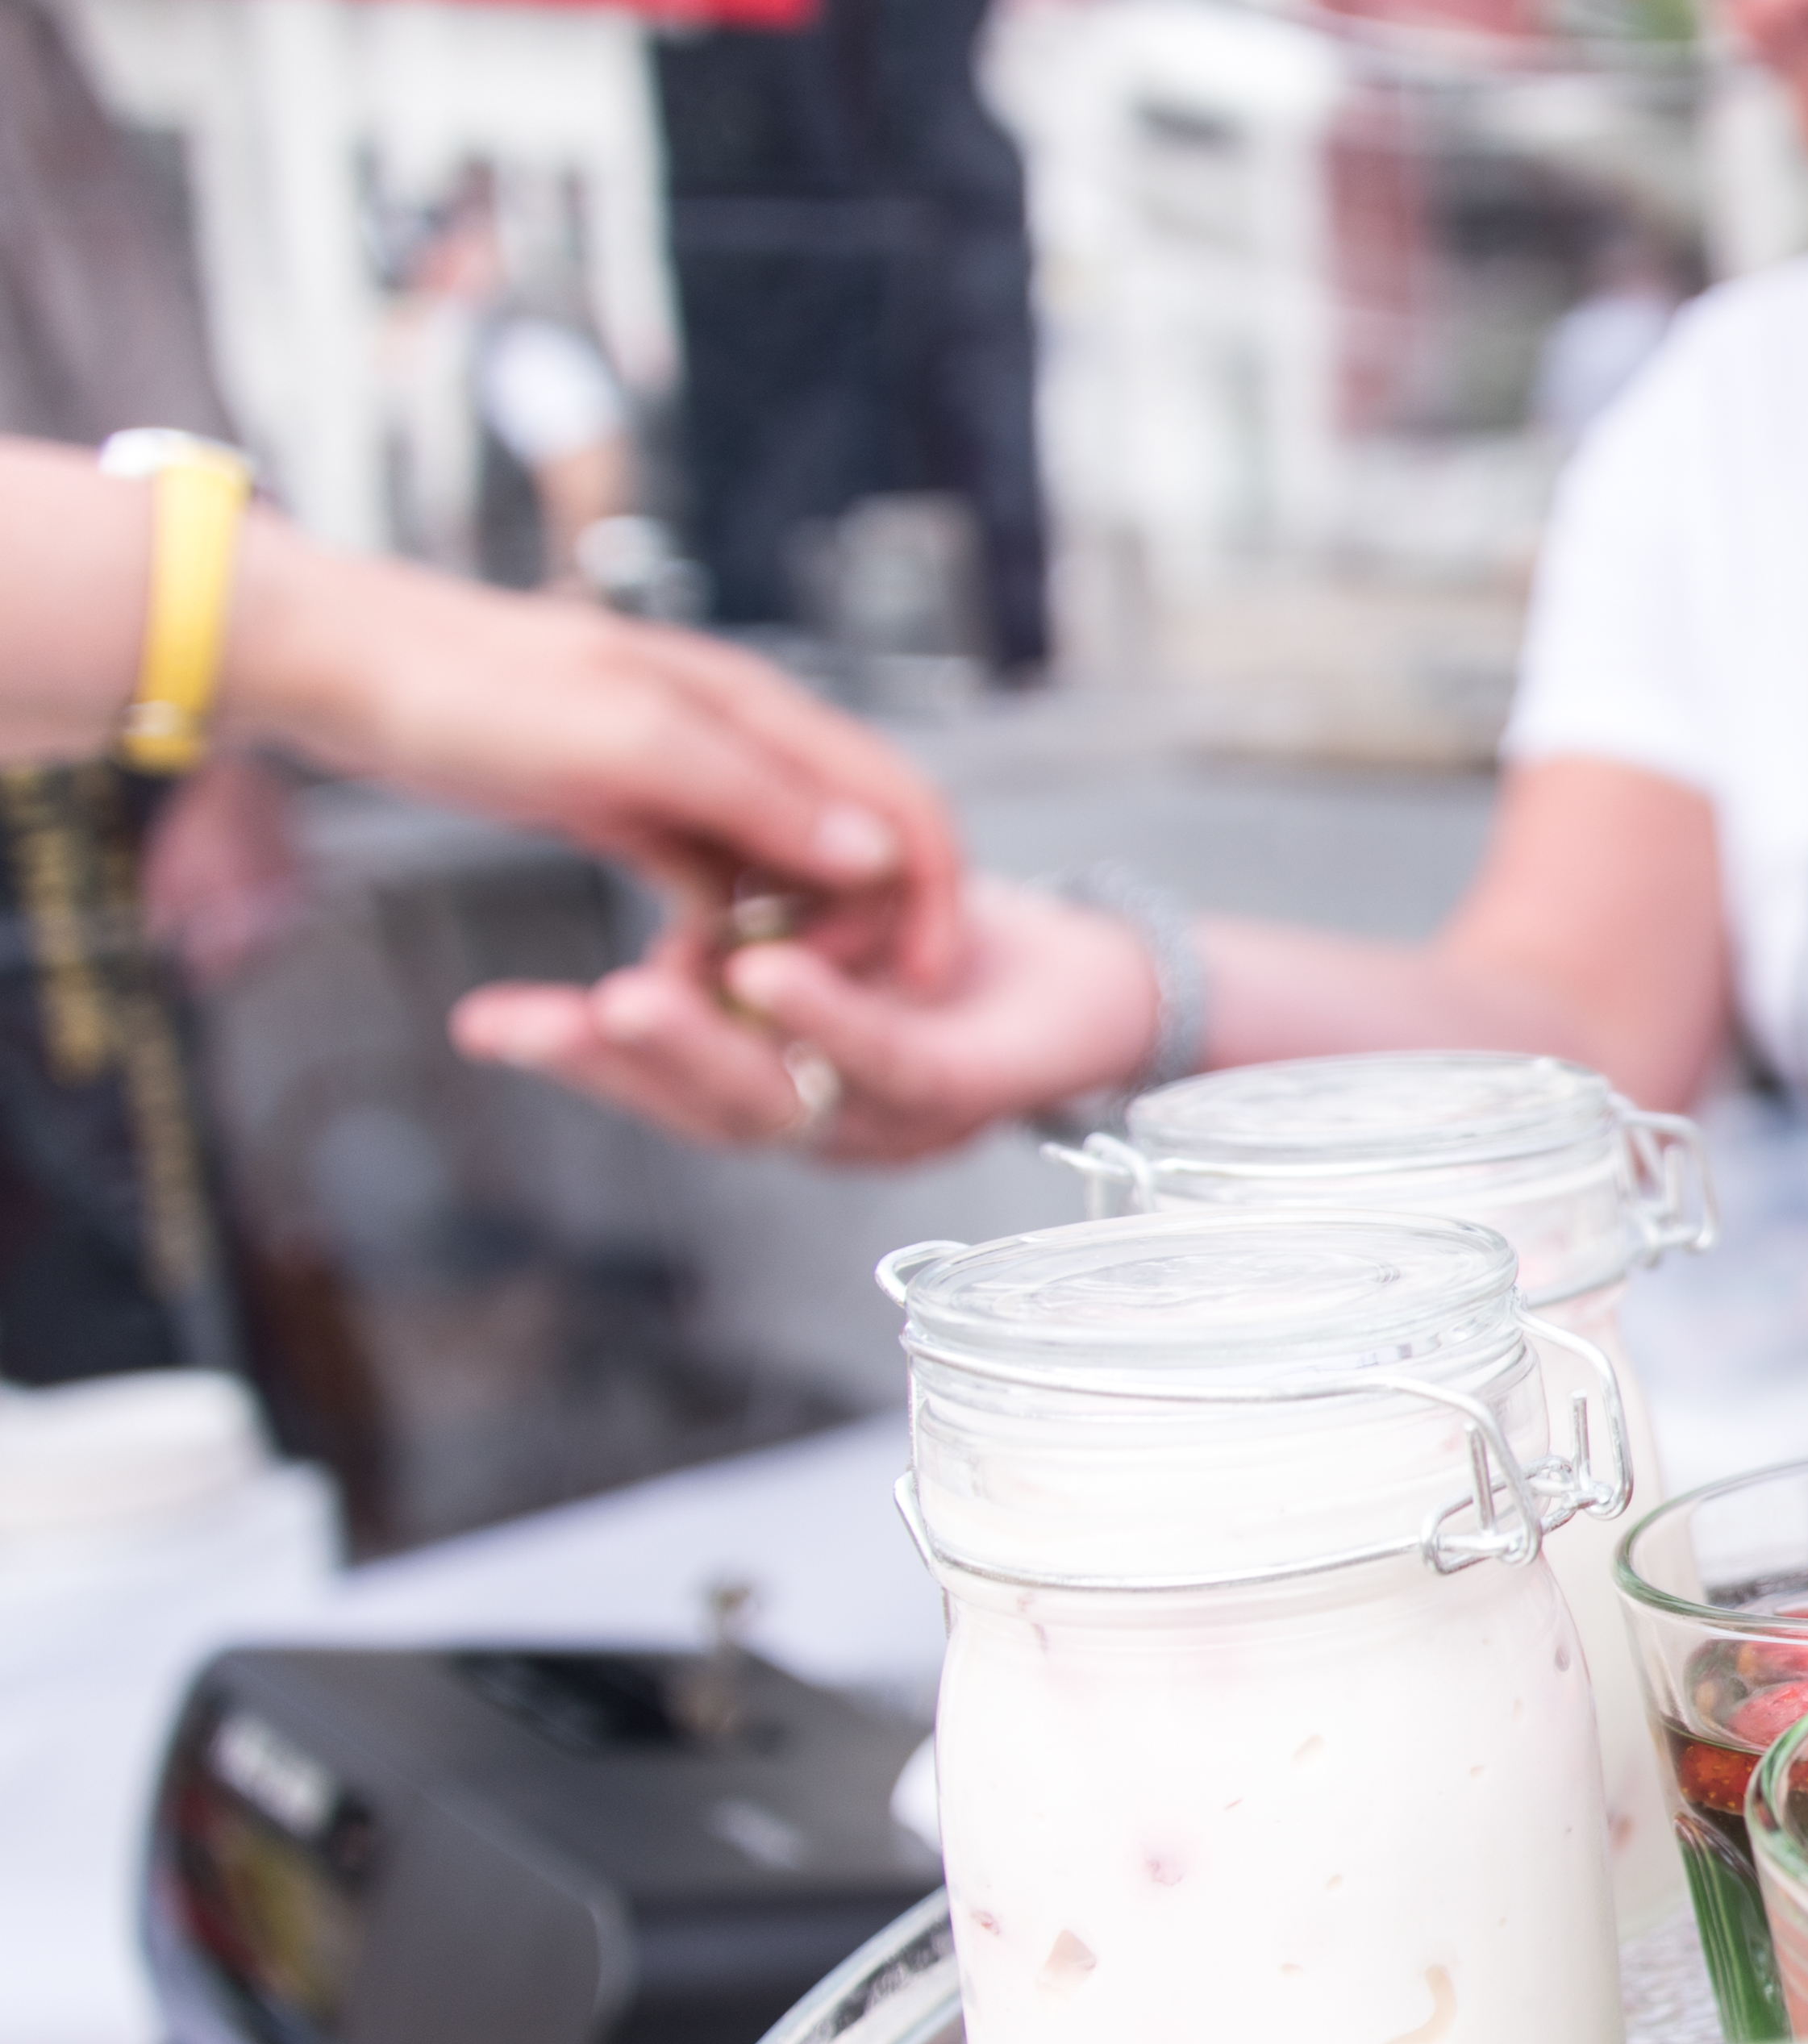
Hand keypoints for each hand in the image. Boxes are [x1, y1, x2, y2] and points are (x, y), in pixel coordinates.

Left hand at [230, 522, 966, 988]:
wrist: (337, 661)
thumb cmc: (468, 689)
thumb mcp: (628, 744)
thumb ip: (759, 796)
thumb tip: (876, 855)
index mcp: (756, 711)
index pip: (898, 805)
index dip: (932, 897)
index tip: (922, 986)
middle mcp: (738, 740)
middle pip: (853, 847)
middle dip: (855, 933)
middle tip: (808, 1007)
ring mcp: (684, 773)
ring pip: (783, 874)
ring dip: (781, 943)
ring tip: (742, 1005)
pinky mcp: (631, 804)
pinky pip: (710, 884)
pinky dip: (715, 935)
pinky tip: (686, 976)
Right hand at [453, 880, 1159, 1162]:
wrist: (1089, 974)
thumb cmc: (941, 953)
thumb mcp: (807, 926)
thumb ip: (718, 942)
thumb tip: (616, 949)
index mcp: (772, 1084)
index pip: (656, 1081)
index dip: (570, 1053)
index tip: (481, 1022)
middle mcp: (821, 1118)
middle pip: (700, 1106)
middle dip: (608, 1064)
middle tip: (520, 1022)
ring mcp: (892, 1117)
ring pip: (780, 1098)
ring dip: (702, 1047)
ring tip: (627, 1000)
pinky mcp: (966, 1088)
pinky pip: (887, 1059)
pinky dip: (826, 1016)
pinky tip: (768, 972)